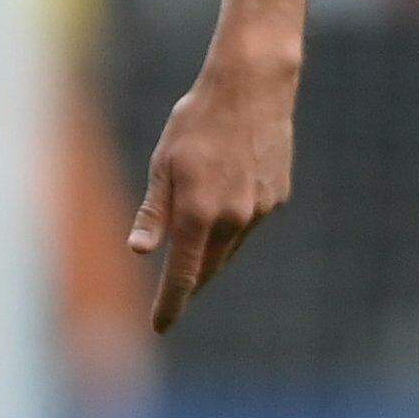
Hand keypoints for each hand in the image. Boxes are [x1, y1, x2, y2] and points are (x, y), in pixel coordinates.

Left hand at [129, 49, 296, 331]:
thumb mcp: (162, 164)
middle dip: (190, 285)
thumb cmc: (196, 123)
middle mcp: (235, 218)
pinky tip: (223, 205)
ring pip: (230, 247)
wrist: (252, 90)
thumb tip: (140, 252)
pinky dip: (231, 225)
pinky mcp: (278, 196)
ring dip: (211, 255)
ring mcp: (261, 208)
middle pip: (209, 268)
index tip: (160, 327)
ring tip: (193, 256)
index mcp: (200, 213)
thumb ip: (154, 212)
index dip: (171, 304)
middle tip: (173, 300)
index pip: (184, 274)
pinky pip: (248, 223)